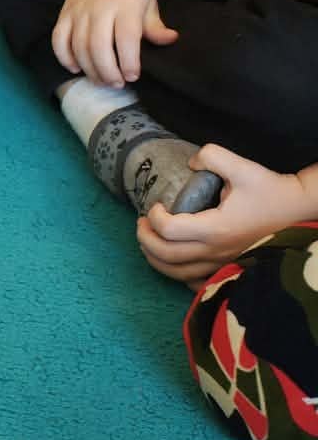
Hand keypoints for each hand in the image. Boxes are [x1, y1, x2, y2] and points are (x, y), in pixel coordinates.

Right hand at [51, 0, 176, 86]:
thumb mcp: (150, 4)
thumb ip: (156, 26)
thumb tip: (170, 40)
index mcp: (125, 6)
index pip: (126, 39)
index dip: (129, 61)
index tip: (133, 76)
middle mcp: (100, 8)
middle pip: (98, 46)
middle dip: (107, 71)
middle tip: (116, 83)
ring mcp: (79, 11)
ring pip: (78, 46)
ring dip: (89, 68)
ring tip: (101, 80)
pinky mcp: (65, 13)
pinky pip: (58, 39)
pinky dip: (64, 57)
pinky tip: (75, 68)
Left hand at [136, 145, 307, 283]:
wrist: (299, 210)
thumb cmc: (272, 190)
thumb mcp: (243, 167)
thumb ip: (213, 157)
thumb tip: (190, 163)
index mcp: (216, 228)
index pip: (169, 229)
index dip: (153, 216)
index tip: (156, 204)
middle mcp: (216, 251)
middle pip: (165, 255)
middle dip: (144, 238)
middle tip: (141, 223)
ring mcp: (222, 263)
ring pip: (177, 273)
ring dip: (155, 258)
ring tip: (148, 241)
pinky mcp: (229, 268)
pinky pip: (196, 282)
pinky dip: (178, 275)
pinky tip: (173, 262)